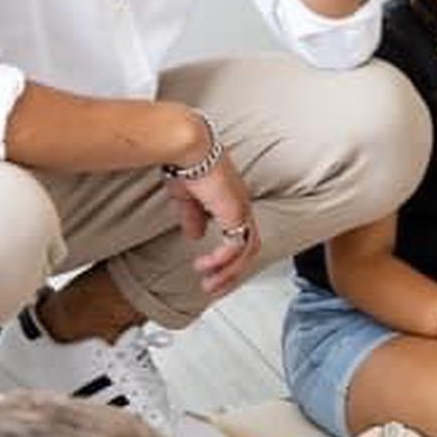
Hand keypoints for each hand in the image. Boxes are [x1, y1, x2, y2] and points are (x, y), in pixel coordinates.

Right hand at [162, 151, 261, 297]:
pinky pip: (235, 246)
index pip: (241, 236)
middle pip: (251, 247)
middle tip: (213, 289)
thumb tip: (195, 235)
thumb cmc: (186, 164)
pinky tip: (205, 266)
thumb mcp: (186, 198)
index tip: (211, 273)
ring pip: (248, 251)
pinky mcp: (235, 211)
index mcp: (232, 202)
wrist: (187, 148)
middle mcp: (241, 206)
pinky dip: (222, 261)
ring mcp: (241, 208)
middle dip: (233, 273)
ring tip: (209, 285)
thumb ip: (192, 217)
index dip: (230, 258)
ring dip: (229, 273)